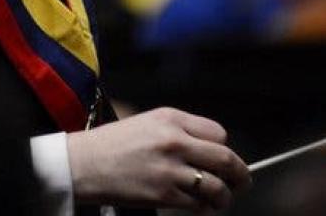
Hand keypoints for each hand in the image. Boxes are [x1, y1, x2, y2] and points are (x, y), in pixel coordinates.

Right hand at [66, 107, 249, 211]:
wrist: (83, 164)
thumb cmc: (114, 144)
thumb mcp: (149, 123)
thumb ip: (181, 131)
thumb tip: (213, 152)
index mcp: (171, 119)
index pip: (218, 134)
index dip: (224, 149)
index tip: (225, 160)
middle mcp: (174, 141)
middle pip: (225, 159)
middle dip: (240, 174)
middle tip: (242, 182)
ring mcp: (169, 169)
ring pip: (216, 187)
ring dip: (224, 197)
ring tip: (221, 200)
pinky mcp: (162, 194)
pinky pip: (197, 205)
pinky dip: (204, 209)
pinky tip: (200, 207)